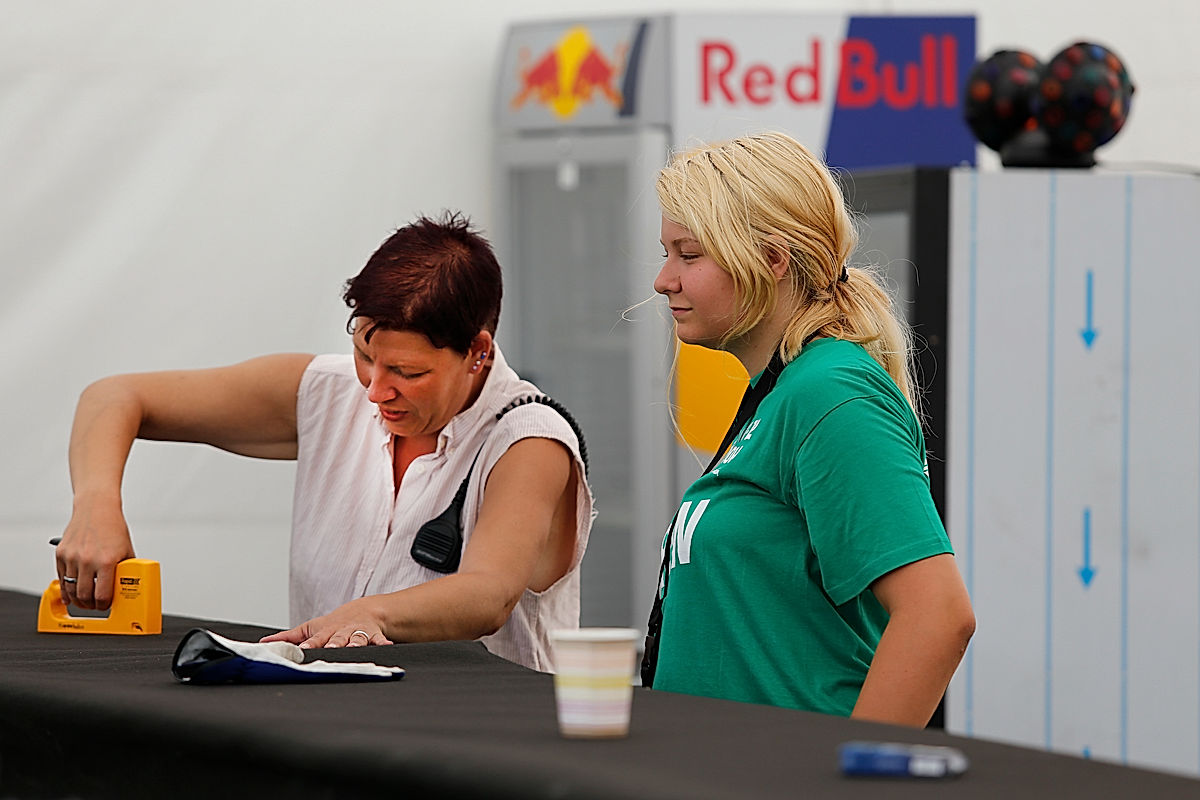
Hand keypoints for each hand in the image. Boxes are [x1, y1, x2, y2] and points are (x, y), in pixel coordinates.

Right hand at [55, 497, 135, 609]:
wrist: (96, 508)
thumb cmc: (113, 528)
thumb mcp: (127, 550)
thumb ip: (126, 570)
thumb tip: (129, 588)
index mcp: (107, 561)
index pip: (102, 595)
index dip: (104, 605)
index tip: (106, 605)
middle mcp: (88, 560)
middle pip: (84, 595)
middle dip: (90, 605)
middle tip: (95, 605)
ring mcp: (72, 557)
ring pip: (70, 589)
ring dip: (77, 599)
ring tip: (84, 601)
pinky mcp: (61, 554)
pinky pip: (61, 578)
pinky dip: (65, 588)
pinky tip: (70, 593)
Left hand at [260, 598, 392, 648]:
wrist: (364, 612)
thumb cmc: (334, 624)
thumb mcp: (311, 627)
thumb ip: (289, 637)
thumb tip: (265, 642)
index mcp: (324, 632)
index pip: (314, 640)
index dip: (310, 645)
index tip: (303, 651)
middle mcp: (341, 632)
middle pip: (336, 639)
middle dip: (334, 644)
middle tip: (331, 649)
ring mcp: (357, 633)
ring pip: (356, 638)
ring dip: (355, 643)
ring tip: (354, 648)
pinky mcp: (373, 635)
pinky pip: (378, 639)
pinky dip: (382, 643)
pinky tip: (386, 647)